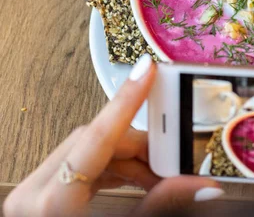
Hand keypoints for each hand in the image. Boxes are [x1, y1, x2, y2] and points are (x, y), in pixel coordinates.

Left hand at [3, 55, 222, 216]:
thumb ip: (162, 208)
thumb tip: (201, 187)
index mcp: (50, 207)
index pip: (93, 139)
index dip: (125, 102)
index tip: (147, 72)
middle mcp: (34, 194)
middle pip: (95, 142)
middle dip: (141, 145)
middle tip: (177, 159)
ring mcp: (31, 195)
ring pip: (88, 152)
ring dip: (130, 160)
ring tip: (161, 180)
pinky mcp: (38, 197)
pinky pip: (79, 167)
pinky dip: (113, 170)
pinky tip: (137, 184)